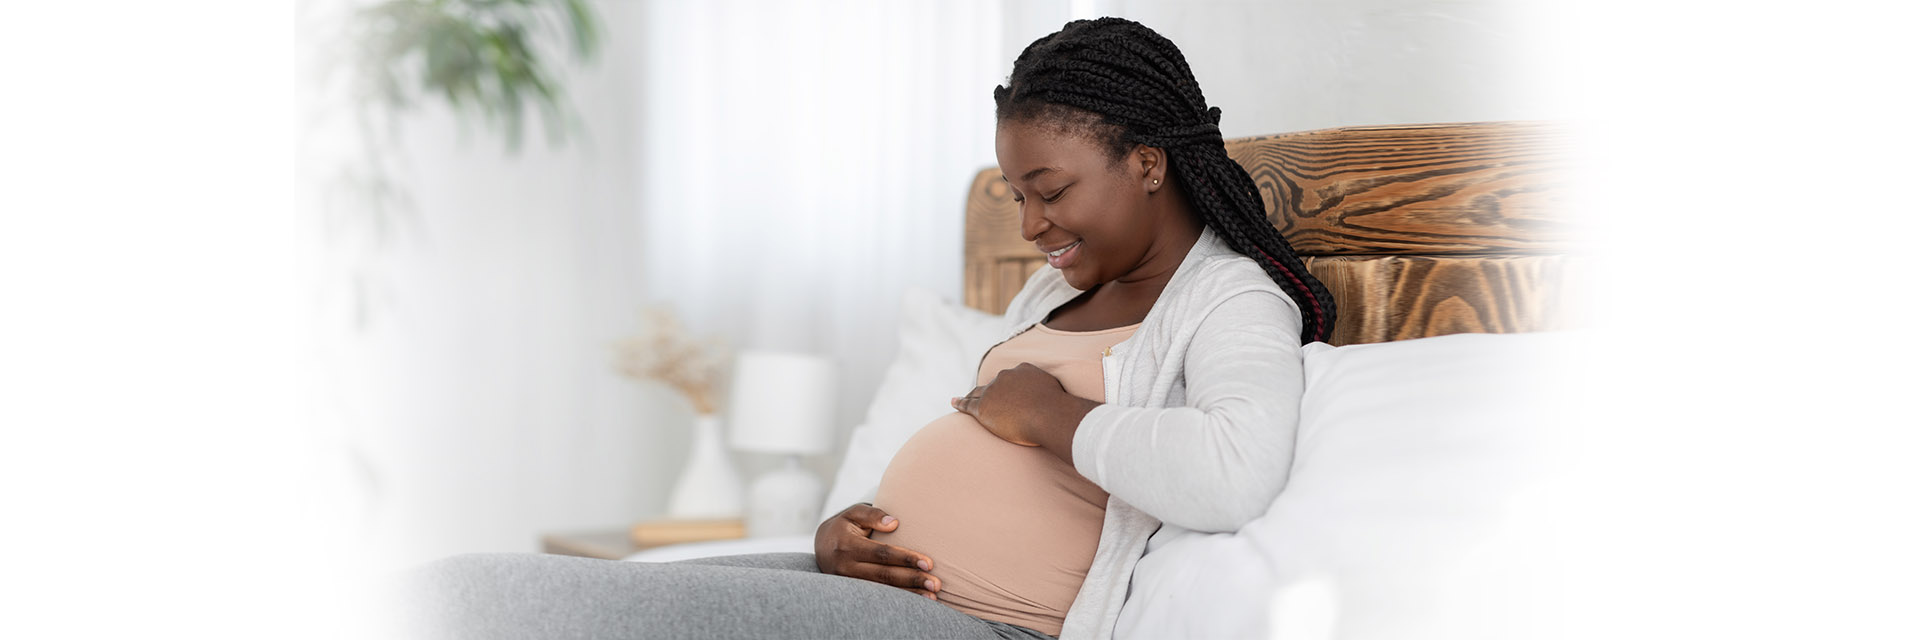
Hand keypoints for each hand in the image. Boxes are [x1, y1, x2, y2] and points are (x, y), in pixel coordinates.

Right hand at [814, 503, 942, 599]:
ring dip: (909, 593)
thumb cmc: (844, 525)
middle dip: (912, 579)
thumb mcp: (854, 513)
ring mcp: (848, 582)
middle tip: (936, 583)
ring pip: (883, 590)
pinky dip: (900, 598)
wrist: (822, 544)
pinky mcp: (853, 591)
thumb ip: (873, 514)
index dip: (905, 558)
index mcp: (847, 545)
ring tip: (932, 594)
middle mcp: (845, 567)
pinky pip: (879, 596)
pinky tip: (918, 599)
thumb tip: (895, 523)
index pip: (881, 553)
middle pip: (884, 575)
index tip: (928, 563)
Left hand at [950, 362, 1068, 446]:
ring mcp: (992, 391)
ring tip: (964, 398)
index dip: (1006, 384)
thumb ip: (1052, 393)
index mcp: (1023, 370)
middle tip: (985, 397)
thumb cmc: (1058, 409)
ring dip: (971, 395)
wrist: (1048, 415)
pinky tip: (954, 402)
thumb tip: (1059, 399)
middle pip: (993, 383)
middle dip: (989, 390)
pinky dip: (960, 402)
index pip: (1011, 377)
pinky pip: (968, 404)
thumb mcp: (1058, 392)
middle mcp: (1005, 376)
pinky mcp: (983, 407)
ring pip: (978, 392)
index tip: (1005, 389)